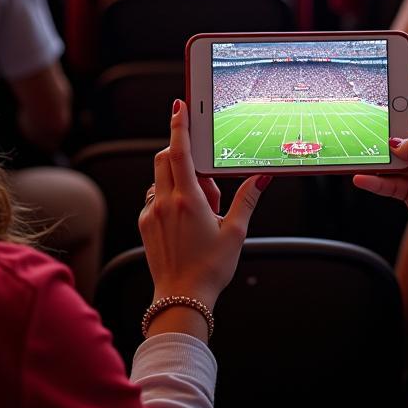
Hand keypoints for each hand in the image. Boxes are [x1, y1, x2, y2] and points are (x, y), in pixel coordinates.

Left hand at [139, 100, 268, 308]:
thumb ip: (247, 200)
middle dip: (181, 154)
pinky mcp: (145, 225)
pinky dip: (168, 197)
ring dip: (177, 180)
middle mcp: (164, 202)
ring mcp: (151, 213)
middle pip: (165, 159)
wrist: (181, 300)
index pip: (179, 152)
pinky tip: (185, 221)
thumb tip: (263, 177)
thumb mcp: (234, 232)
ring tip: (199, 208)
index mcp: (188, 200)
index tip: (179, 107)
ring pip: (160, 179)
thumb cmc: (210, 269)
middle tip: (205, 179)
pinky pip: (154, 198)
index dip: (178, 126)